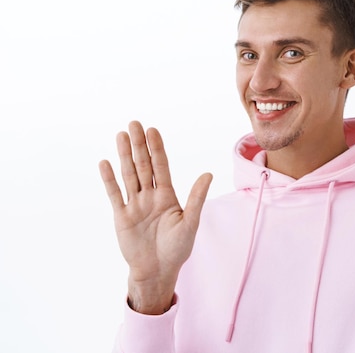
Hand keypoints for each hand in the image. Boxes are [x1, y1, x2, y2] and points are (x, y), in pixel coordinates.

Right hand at [99, 121, 212, 312]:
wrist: (157, 271)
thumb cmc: (177, 249)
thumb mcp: (190, 223)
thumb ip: (196, 198)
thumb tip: (208, 174)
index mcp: (167, 196)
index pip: (160, 166)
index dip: (156, 149)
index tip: (152, 130)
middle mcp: (150, 196)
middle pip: (143, 165)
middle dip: (139, 145)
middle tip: (134, 123)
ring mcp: (134, 204)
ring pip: (128, 175)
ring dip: (124, 156)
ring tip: (120, 135)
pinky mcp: (121, 216)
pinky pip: (115, 194)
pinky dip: (109, 179)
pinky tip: (106, 163)